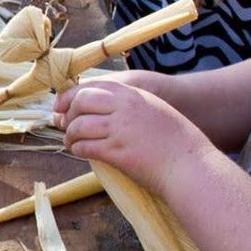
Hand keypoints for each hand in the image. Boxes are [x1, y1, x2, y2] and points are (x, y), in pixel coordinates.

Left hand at [57, 76, 206, 195]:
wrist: (189, 165)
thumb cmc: (175, 142)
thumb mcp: (154, 111)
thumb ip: (129, 105)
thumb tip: (101, 108)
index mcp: (133, 95)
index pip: (93, 86)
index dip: (71, 95)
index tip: (62, 105)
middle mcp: (124, 108)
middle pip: (81, 101)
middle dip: (68, 114)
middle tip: (65, 125)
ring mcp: (119, 129)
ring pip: (78, 125)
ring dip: (69, 135)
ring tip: (70, 142)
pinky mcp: (116, 152)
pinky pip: (85, 146)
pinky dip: (77, 149)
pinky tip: (78, 151)